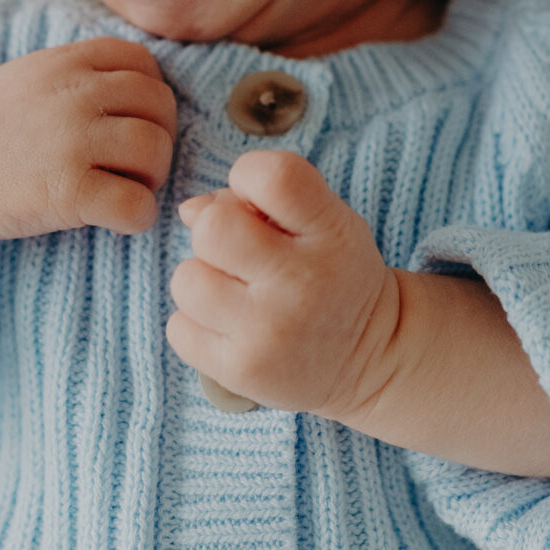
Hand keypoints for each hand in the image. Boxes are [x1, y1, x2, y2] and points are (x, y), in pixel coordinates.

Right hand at [0, 37, 179, 244]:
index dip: (148, 98)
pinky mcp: (69, 193)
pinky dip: (138, 217)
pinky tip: (116, 219)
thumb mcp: (34, 74)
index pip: (145, 66)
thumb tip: (148, 87)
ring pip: (156, 152)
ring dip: (152, 177)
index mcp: (69, 61)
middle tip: (134, 163)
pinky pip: (137, 205)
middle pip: (159, 107)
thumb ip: (85, 72)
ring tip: (125, 188)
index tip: (130, 123)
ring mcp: (74, 142)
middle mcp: (76, 94)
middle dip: (158, 137)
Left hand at [165, 150, 400, 418]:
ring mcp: (269, 332)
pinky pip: (178, 329)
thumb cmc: (333, 274)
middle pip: (212, 228)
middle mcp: (303, 282)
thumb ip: (264, 198)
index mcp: (332, 232)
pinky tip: (232, 328)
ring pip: (186, 279)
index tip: (261, 202)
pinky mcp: (242, 372)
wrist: (371, 359)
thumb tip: (188, 211)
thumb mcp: (327, 221)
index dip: (248, 177)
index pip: (272, 177)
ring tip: (237, 295)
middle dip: (215, 233)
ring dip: (203, 281)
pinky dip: (196, 325)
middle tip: (243, 255)